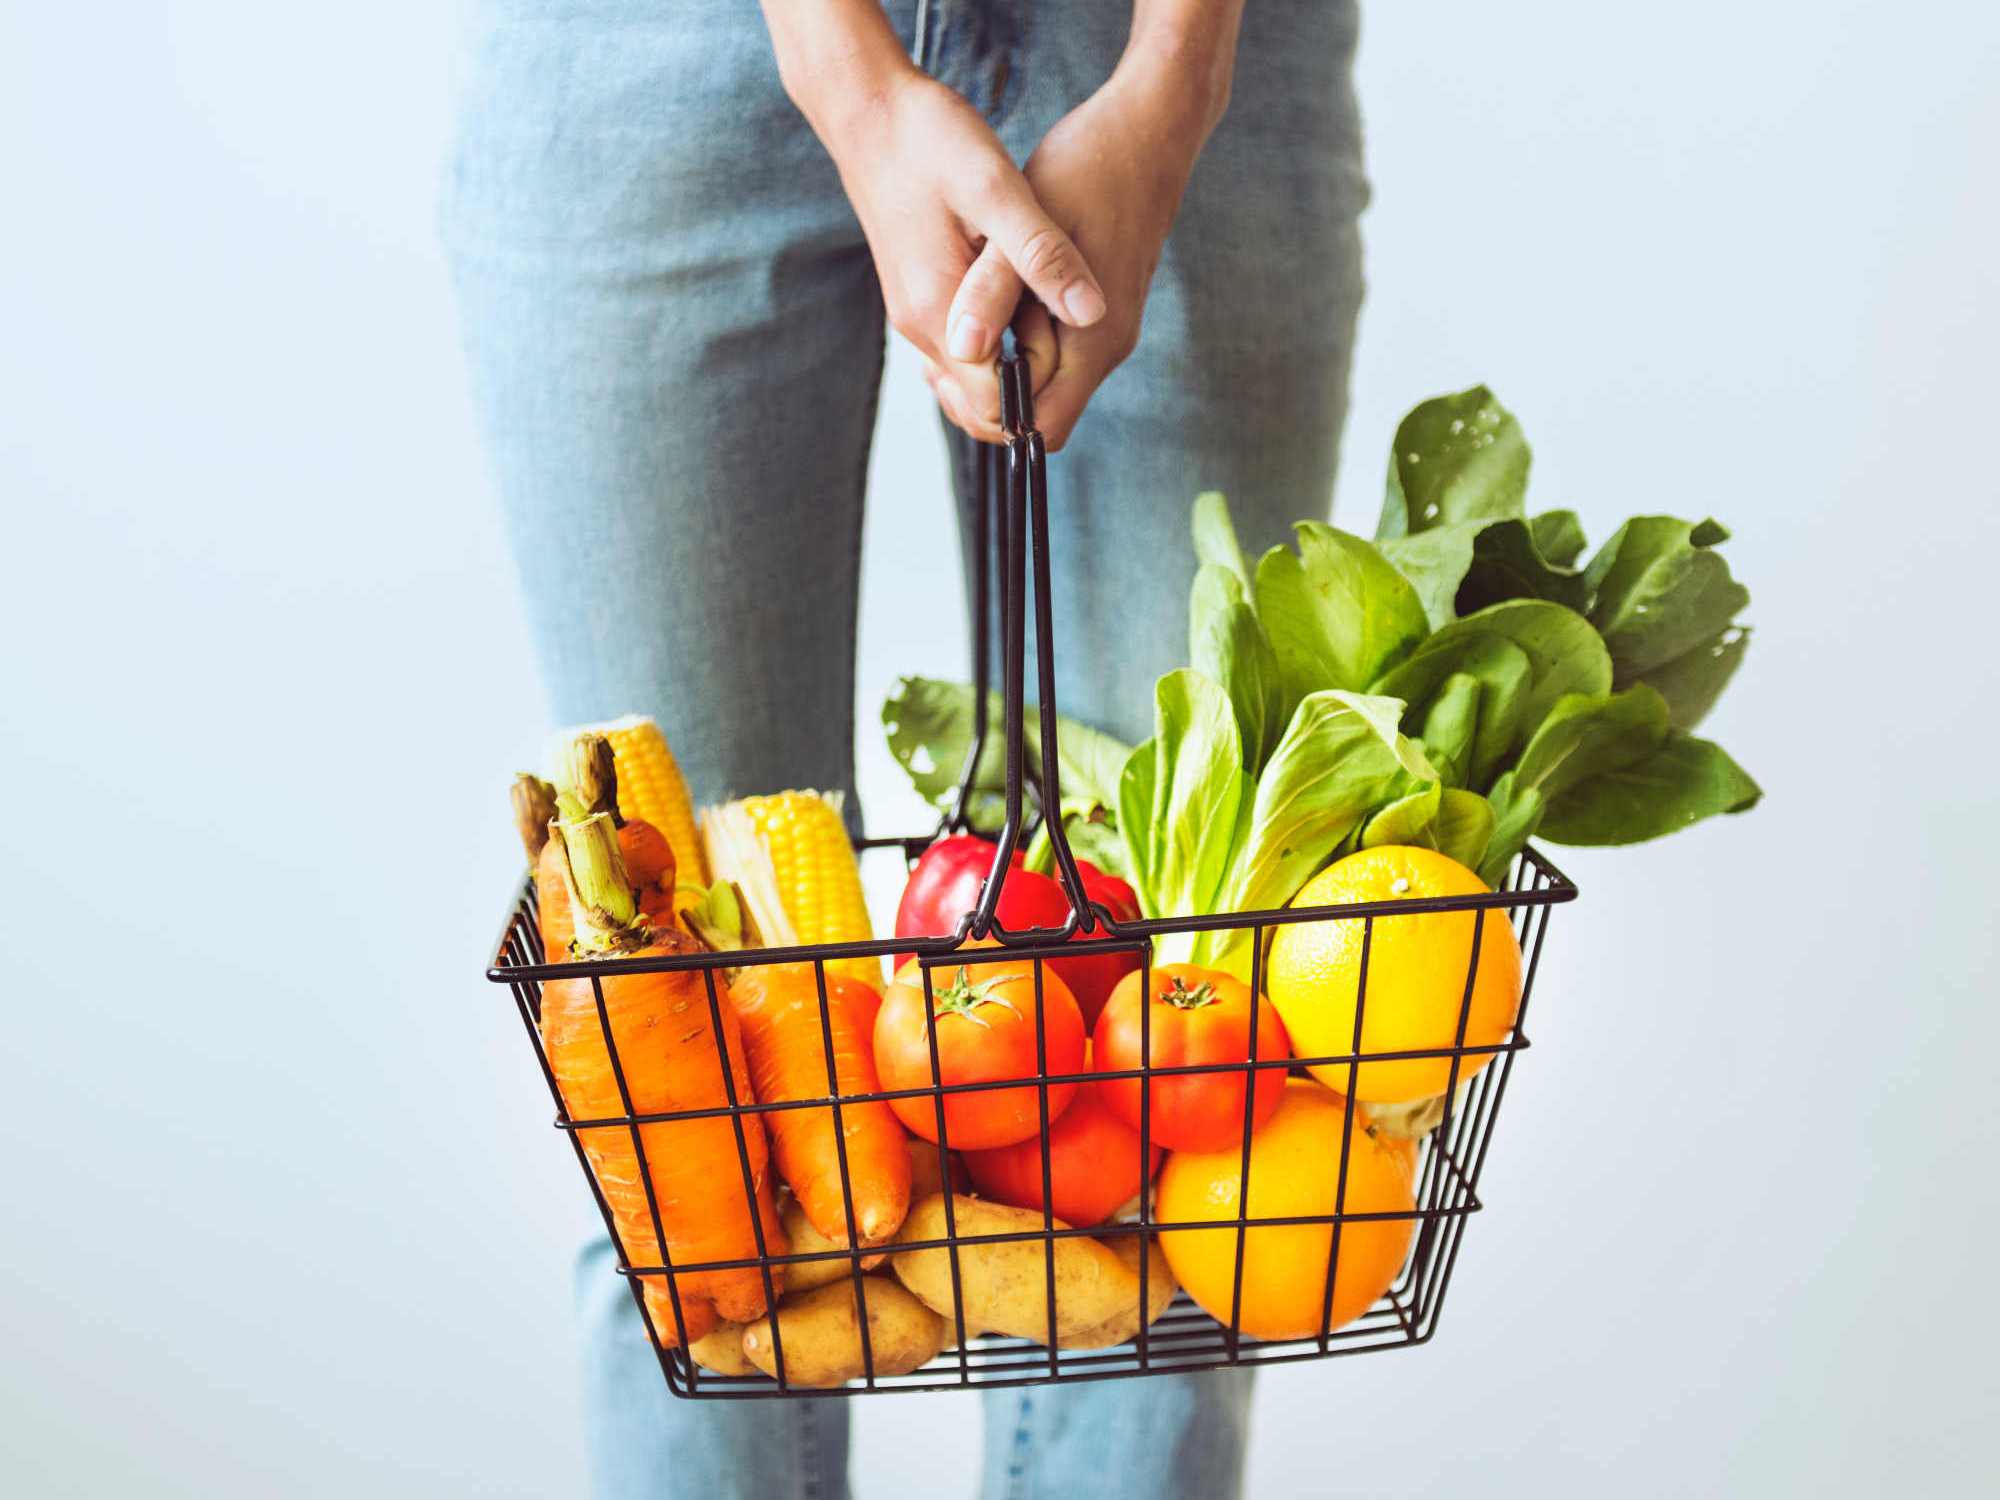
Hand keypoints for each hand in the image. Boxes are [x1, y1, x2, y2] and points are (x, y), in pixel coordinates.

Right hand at [813, 70, 1107, 440]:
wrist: (868, 109)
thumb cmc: (930, 141)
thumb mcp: (998, 190)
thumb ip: (1042, 256)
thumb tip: (1092, 314)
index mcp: (939, 314)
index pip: (992, 408)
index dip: (1040, 397)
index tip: (1077, 357)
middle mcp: (920, 327)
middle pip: (977, 408)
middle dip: (1028, 396)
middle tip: (1073, 347)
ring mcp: (915, 314)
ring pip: (967, 382)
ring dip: (1013, 373)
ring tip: (1054, 327)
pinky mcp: (918, 295)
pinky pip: (959, 350)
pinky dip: (995, 348)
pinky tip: (1025, 309)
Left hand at [944, 58, 1226, 448]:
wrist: (1149, 129)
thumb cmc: (1089, 168)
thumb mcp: (1028, 224)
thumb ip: (995, 291)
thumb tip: (962, 350)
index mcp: (1093, 343)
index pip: (1039, 429)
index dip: (989, 413)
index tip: (949, 367)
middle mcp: (1105, 348)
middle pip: (1036, 411)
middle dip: (987, 386)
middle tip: (947, 334)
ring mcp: (1105, 331)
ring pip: (1039, 377)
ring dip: (999, 356)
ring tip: (963, 309)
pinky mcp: (1096, 309)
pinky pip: (1048, 346)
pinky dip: (1014, 331)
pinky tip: (987, 291)